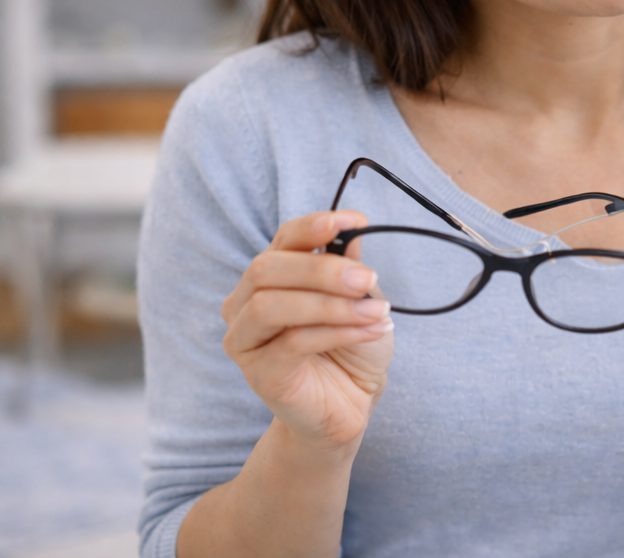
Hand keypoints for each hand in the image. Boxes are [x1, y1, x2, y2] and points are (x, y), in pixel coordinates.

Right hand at [220, 210, 394, 449]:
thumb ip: (348, 267)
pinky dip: (338, 332)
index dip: (314, 226)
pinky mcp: (258, 374)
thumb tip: (350, 231)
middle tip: (367, 278)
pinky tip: (371, 330)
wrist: (350, 403)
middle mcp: (246, 303)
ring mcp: (246, 340)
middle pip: (267, 269)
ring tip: (376, 311)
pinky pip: (292, 343)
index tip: (354, 221)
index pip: (281, 239)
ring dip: (331, 304)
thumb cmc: (351, 346)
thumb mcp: (359, 298)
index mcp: (271, 276)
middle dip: (321, 269)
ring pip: (272, 306)